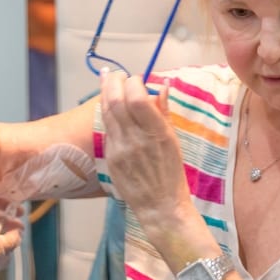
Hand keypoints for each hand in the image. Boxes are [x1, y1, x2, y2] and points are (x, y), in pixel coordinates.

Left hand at [99, 69, 189, 219]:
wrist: (160, 205)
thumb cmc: (171, 173)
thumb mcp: (174, 141)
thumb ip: (164, 112)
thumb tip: (162, 86)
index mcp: (157, 134)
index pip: (138, 99)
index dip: (133, 83)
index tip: (136, 79)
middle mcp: (137, 139)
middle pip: (117, 102)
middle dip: (114, 82)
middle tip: (117, 74)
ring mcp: (120, 149)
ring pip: (107, 113)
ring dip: (106, 93)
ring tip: (107, 80)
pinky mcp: (110, 157)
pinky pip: (106, 129)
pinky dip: (106, 113)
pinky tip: (107, 104)